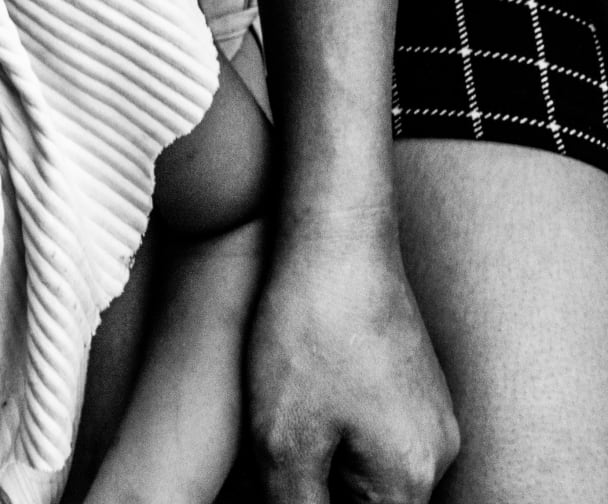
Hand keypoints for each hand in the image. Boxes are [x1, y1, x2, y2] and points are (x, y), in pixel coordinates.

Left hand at [249, 213, 458, 502]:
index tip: (283, 478)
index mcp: (411, 476)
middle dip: (319, 483)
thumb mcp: (283, 437)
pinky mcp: (412, 376)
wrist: (337, 236)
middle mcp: (437, 448)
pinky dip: (333, 419)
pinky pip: (373, 423)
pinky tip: (297, 385)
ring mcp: (429, 409)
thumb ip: (298, 503)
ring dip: (323, 453)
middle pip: (369, 498)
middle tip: (276, 443)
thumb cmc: (309, 329)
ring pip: (368, 462)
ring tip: (282, 409)